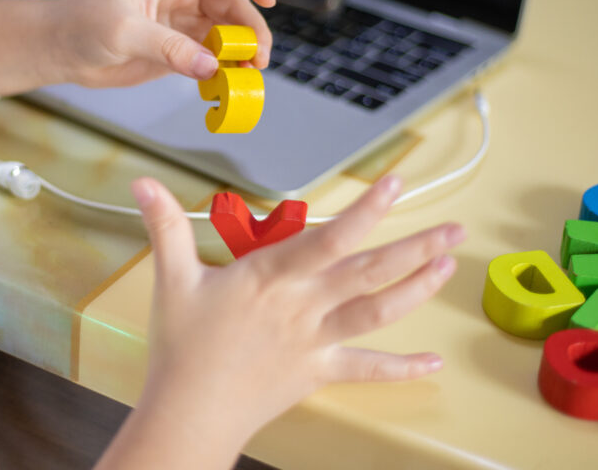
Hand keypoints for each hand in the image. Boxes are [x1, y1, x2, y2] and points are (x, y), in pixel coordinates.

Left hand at [51, 0, 274, 87]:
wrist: (60, 50)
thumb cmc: (82, 24)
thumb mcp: (124, 32)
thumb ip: (168, 48)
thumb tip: (209, 65)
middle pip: (232, 7)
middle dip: (251, 30)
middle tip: (259, 59)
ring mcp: (179, 27)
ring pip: (224, 36)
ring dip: (242, 54)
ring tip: (250, 75)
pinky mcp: (175, 54)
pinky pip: (209, 60)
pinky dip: (223, 72)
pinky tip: (229, 85)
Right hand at [129, 175, 462, 459]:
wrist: (190, 412)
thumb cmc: (183, 348)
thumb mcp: (172, 279)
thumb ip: (165, 226)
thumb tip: (143, 184)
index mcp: (270, 277)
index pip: (328, 237)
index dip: (366, 210)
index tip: (394, 185)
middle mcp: (303, 305)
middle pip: (369, 273)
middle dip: (416, 248)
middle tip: (454, 229)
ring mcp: (316, 340)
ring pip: (378, 312)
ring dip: (417, 290)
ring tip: (448, 268)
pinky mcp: (319, 371)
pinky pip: (367, 369)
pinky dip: (402, 369)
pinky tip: (432, 364)